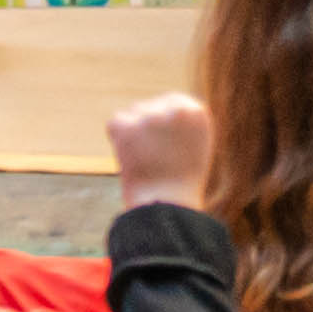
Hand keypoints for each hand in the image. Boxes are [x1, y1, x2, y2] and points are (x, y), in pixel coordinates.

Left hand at [110, 91, 214, 213]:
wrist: (166, 208)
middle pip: (150, 107)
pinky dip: (117, 142)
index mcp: (197, 113)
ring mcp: (150, 116)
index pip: (172, 103)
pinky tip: (131, 161)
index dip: (162, 124)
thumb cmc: (180, 186)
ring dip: (132, 135)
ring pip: (131, 116)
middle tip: (152, 158)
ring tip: (145, 163)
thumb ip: (181, 125)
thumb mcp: (192, 149)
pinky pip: (115, 126)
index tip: (162, 145)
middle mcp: (176, 109)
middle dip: (145, 128)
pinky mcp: (126, 125)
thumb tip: (160, 110)